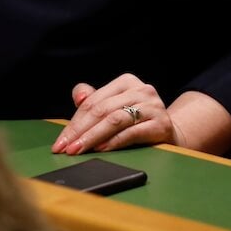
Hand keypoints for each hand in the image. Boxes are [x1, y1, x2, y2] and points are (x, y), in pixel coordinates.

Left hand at [51, 73, 174, 154]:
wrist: (169, 131)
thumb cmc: (135, 118)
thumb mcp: (114, 105)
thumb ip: (94, 99)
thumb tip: (79, 97)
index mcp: (126, 81)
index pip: (93, 101)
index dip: (74, 121)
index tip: (60, 141)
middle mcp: (141, 90)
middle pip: (102, 110)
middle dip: (80, 131)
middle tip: (66, 147)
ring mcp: (153, 106)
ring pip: (115, 120)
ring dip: (93, 137)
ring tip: (79, 149)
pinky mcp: (161, 124)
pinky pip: (132, 133)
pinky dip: (114, 141)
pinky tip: (101, 148)